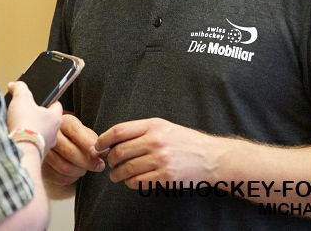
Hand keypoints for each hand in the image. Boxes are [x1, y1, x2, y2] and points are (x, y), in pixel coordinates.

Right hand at [6, 81, 62, 150]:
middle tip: (27, 112)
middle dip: (38, 117)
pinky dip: (26, 142)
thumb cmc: (26, 126)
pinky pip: (32, 146)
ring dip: (32, 131)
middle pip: (48, 121)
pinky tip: (17, 139)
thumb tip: (15, 85)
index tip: (41, 99)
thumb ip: (20, 88)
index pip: (57, 105)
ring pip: (41, 135)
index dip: (48, 100)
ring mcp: (45, 146)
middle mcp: (54, 134)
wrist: (21, 152)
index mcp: (55, 118)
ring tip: (20, 126)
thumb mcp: (22, 99)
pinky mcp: (35, 156)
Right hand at [43, 114, 104, 186]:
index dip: (87, 143)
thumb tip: (103, 152)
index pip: (74, 131)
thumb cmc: (73, 136)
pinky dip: (70, 178)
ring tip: (85, 169)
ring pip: (64, 166)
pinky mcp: (41, 165)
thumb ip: (94, 141)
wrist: (54, 140)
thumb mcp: (84, 132)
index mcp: (62, 121)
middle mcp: (49, 134)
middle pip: (69, 151)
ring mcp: (42, 150)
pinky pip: (58, 177)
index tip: (98, 154)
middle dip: (87, 162)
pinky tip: (75, 173)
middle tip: (99, 166)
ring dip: (79, 171)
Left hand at [96, 118, 216, 188]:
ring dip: (117, 174)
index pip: (119, 131)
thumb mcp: (164, 127)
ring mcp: (160, 160)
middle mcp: (156, 141)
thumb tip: (113, 140)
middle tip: (109, 163)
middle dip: (110, 159)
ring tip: (116, 175)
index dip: (103, 139)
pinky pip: (138, 182)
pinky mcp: (165, 176)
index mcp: (154, 125)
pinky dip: (130, 183)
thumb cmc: (186, 141)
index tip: (98, 146)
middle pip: (120, 151)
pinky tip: (131, 181)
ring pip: (126, 169)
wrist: (211, 158)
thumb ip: (140, 131)